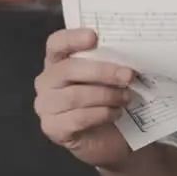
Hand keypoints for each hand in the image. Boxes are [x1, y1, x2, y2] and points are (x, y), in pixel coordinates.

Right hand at [34, 28, 136, 169]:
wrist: (113, 138)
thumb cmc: (110, 101)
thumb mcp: (112, 78)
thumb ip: (111, 63)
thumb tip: (130, 53)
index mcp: (59, 62)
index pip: (56, 44)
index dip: (72, 38)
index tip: (94, 37)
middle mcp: (47, 82)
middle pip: (68, 69)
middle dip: (102, 71)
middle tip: (128, 75)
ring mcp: (46, 106)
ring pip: (74, 95)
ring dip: (106, 95)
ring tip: (126, 97)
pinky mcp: (53, 128)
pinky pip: (77, 118)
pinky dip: (101, 114)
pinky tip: (115, 113)